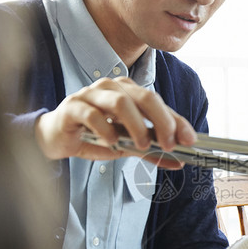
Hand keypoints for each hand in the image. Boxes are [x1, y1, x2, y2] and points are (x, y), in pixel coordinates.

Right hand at [34, 76, 195, 169]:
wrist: (57, 138)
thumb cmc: (93, 135)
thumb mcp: (126, 144)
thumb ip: (150, 150)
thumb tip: (178, 161)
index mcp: (128, 91)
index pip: (159, 103)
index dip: (176, 121)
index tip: (190, 140)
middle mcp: (112, 87)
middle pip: (144, 97)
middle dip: (161, 121)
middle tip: (168, 144)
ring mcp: (91, 94)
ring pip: (120, 102)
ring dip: (136, 126)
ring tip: (141, 145)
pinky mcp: (73, 107)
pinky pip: (93, 115)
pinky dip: (106, 130)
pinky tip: (112, 144)